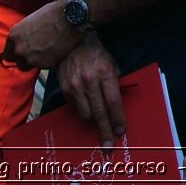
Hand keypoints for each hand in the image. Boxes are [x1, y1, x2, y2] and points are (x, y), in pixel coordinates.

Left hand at [0, 1, 81, 70]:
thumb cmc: (53, 14)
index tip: (23, 50)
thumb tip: (26, 39)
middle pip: (16, 61)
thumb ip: (24, 33)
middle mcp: (18, 49)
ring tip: (46, 52)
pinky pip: (42, 67)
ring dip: (35, 61)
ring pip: (28, 66)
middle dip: (24, 58)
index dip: (16, 52)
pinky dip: (46, 62)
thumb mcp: (31, 20)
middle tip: (35, 52)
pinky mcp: (43, 65)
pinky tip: (54, 52)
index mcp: (14, 36)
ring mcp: (30, 59)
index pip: (7, 53)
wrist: (70, 18)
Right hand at [55, 32, 125, 147]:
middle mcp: (89, 80)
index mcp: (105, 72)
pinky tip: (86, 105)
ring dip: (93, 120)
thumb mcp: (111, 63)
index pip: (113, 101)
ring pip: (86, 113)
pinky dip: (82, 109)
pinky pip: (74, 107)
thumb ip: (114, 82)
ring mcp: (75, 85)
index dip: (117, 118)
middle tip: (109, 145)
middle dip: (105, 130)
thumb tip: (117, 104)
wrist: (71, 40)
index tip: (121, 131)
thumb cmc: (96, 52)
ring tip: (98, 123)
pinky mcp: (64, 88)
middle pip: (99, 112)